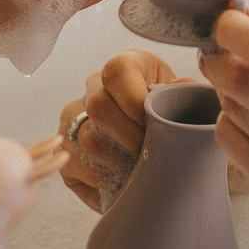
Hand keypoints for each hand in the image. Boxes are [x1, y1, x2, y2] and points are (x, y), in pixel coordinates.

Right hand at [56, 51, 181, 211]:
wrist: (147, 133)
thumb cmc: (166, 112)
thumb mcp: (177, 97)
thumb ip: (180, 95)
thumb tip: (184, 86)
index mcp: (125, 66)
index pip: (117, 73)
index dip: (135, 101)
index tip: (155, 126)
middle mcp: (93, 86)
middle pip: (98, 107)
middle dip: (129, 138)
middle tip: (151, 155)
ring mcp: (72, 116)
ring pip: (85, 140)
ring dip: (116, 162)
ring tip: (139, 172)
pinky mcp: (64, 146)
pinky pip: (73, 164)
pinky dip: (99, 180)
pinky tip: (119, 183)